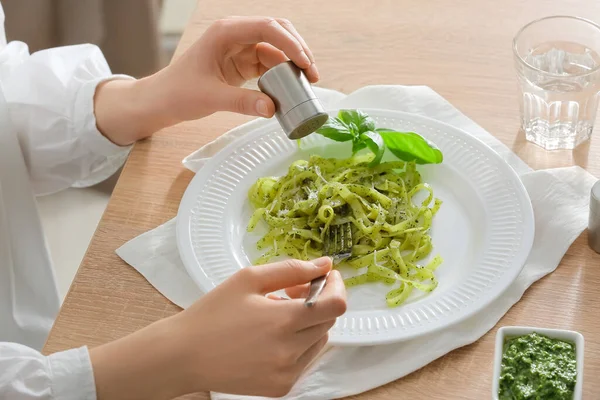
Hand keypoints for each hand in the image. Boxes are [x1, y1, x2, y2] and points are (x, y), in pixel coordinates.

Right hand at [90, 257, 346, 399]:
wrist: (183, 355)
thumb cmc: (212, 313)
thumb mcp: (248, 279)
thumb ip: (291, 269)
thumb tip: (325, 265)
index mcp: (283, 320)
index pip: (336, 304)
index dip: (337, 286)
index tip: (327, 277)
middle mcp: (290, 351)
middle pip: (329, 320)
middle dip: (318, 301)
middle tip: (290, 292)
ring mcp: (287, 373)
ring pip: (320, 340)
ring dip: (309, 323)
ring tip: (277, 315)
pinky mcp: (281, 387)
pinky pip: (305, 359)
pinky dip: (298, 344)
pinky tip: (272, 336)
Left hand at [94, 16, 318, 144]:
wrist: (163, 100)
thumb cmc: (179, 93)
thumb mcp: (211, 98)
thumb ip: (242, 103)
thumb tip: (272, 109)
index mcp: (225, 32)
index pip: (267, 28)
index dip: (290, 44)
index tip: (305, 64)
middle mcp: (236, 34)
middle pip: (277, 31)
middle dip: (298, 50)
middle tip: (312, 74)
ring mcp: (240, 47)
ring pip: (276, 47)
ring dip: (293, 62)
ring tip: (308, 82)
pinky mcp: (243, 62)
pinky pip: (270, 62)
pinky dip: (283, 73)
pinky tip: (292, 87)